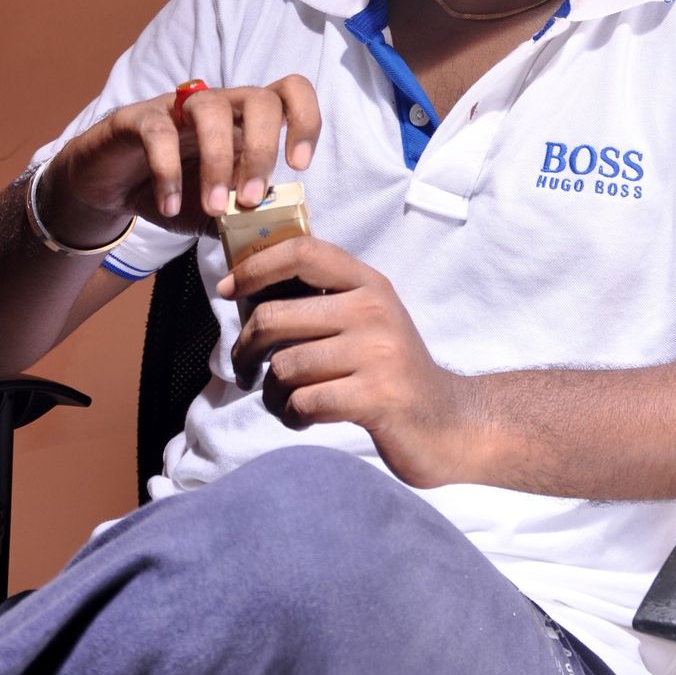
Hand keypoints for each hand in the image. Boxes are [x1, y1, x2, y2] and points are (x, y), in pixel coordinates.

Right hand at [41, 77, 321, 243]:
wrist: (113, 189)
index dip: (305, 120)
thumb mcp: (220, 212)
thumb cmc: (178, 193)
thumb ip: (249, 221)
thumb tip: (285, 243)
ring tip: (215, 207)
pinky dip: (169, 173)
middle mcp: (220, 105)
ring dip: (218, 162)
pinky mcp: (139, 118)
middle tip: (251, 200)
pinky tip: (171, 206)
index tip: (299, 166)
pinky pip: (159, 134)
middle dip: (262, 151)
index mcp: (248, 121)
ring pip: (212, 111)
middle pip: (260, 100)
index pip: (291, 92)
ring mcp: (179, 107)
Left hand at [221, 237, 480, 488]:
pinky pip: (303, 402)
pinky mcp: (376, 397)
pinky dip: (292, 416)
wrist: (447, 422)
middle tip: (244, 368)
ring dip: (272, 392)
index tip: (228, 290)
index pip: (303, 252)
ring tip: (285, 401)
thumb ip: (322, 300)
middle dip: (246, 348)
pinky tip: (304, 418)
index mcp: (368, 284)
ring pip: (284, 367)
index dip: (256, 266)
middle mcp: (373, 310)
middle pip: (275, 316)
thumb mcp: (366, 320)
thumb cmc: (390, 370)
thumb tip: (247, 290)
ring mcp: (377, 353)